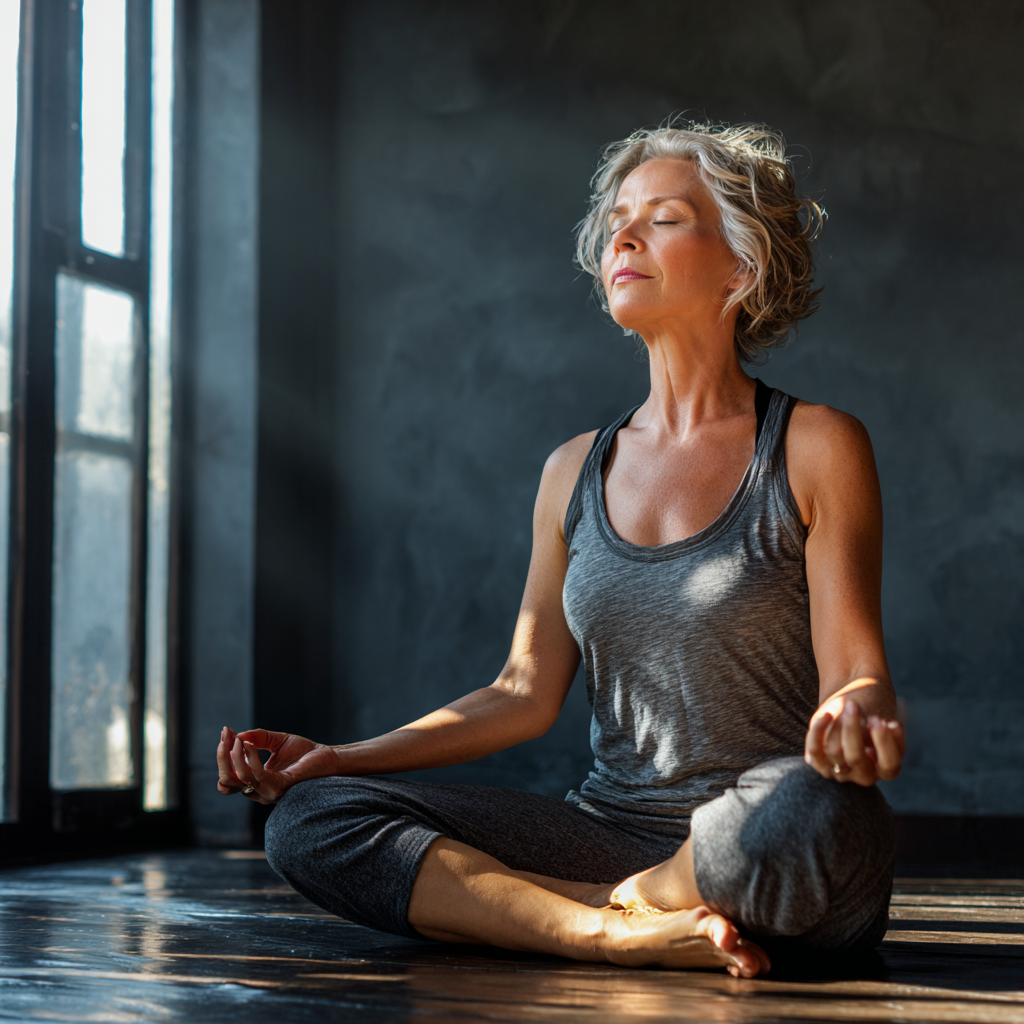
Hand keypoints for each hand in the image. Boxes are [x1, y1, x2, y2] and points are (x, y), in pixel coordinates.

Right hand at [216, 726, 342, 804]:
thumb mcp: (275, 741)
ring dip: (234, 756)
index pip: (228, 778)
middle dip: (222, 757)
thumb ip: (256, 738)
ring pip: (239, 779)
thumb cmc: (304, 752)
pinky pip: (257, 775)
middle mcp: (260, 791)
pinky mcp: (281, 786)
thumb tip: (236, 736)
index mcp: (257, 782)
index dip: (223, 757)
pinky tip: (250, 744)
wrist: (329, 757)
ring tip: (238, 738)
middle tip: (226, 736)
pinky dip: (250, 757)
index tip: (225, 733)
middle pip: (226, 782)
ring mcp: (270, 791)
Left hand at [804, 698, 904, 785]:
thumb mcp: (879, 721)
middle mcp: (864, 776)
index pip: (890, 765)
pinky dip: (818, 730)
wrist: (849, 718)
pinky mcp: (820, 764)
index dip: (885, 743)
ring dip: (837, 724)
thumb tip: (873, 723)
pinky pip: (814, 749)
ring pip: (834, 751)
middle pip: (855, 757)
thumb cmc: (870, 719)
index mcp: (886, 769)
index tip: (882, 721)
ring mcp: (840, 773)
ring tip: (844, 707)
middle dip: (853, 728)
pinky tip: (826, 715)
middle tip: (853, 705)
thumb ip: (878, 725)